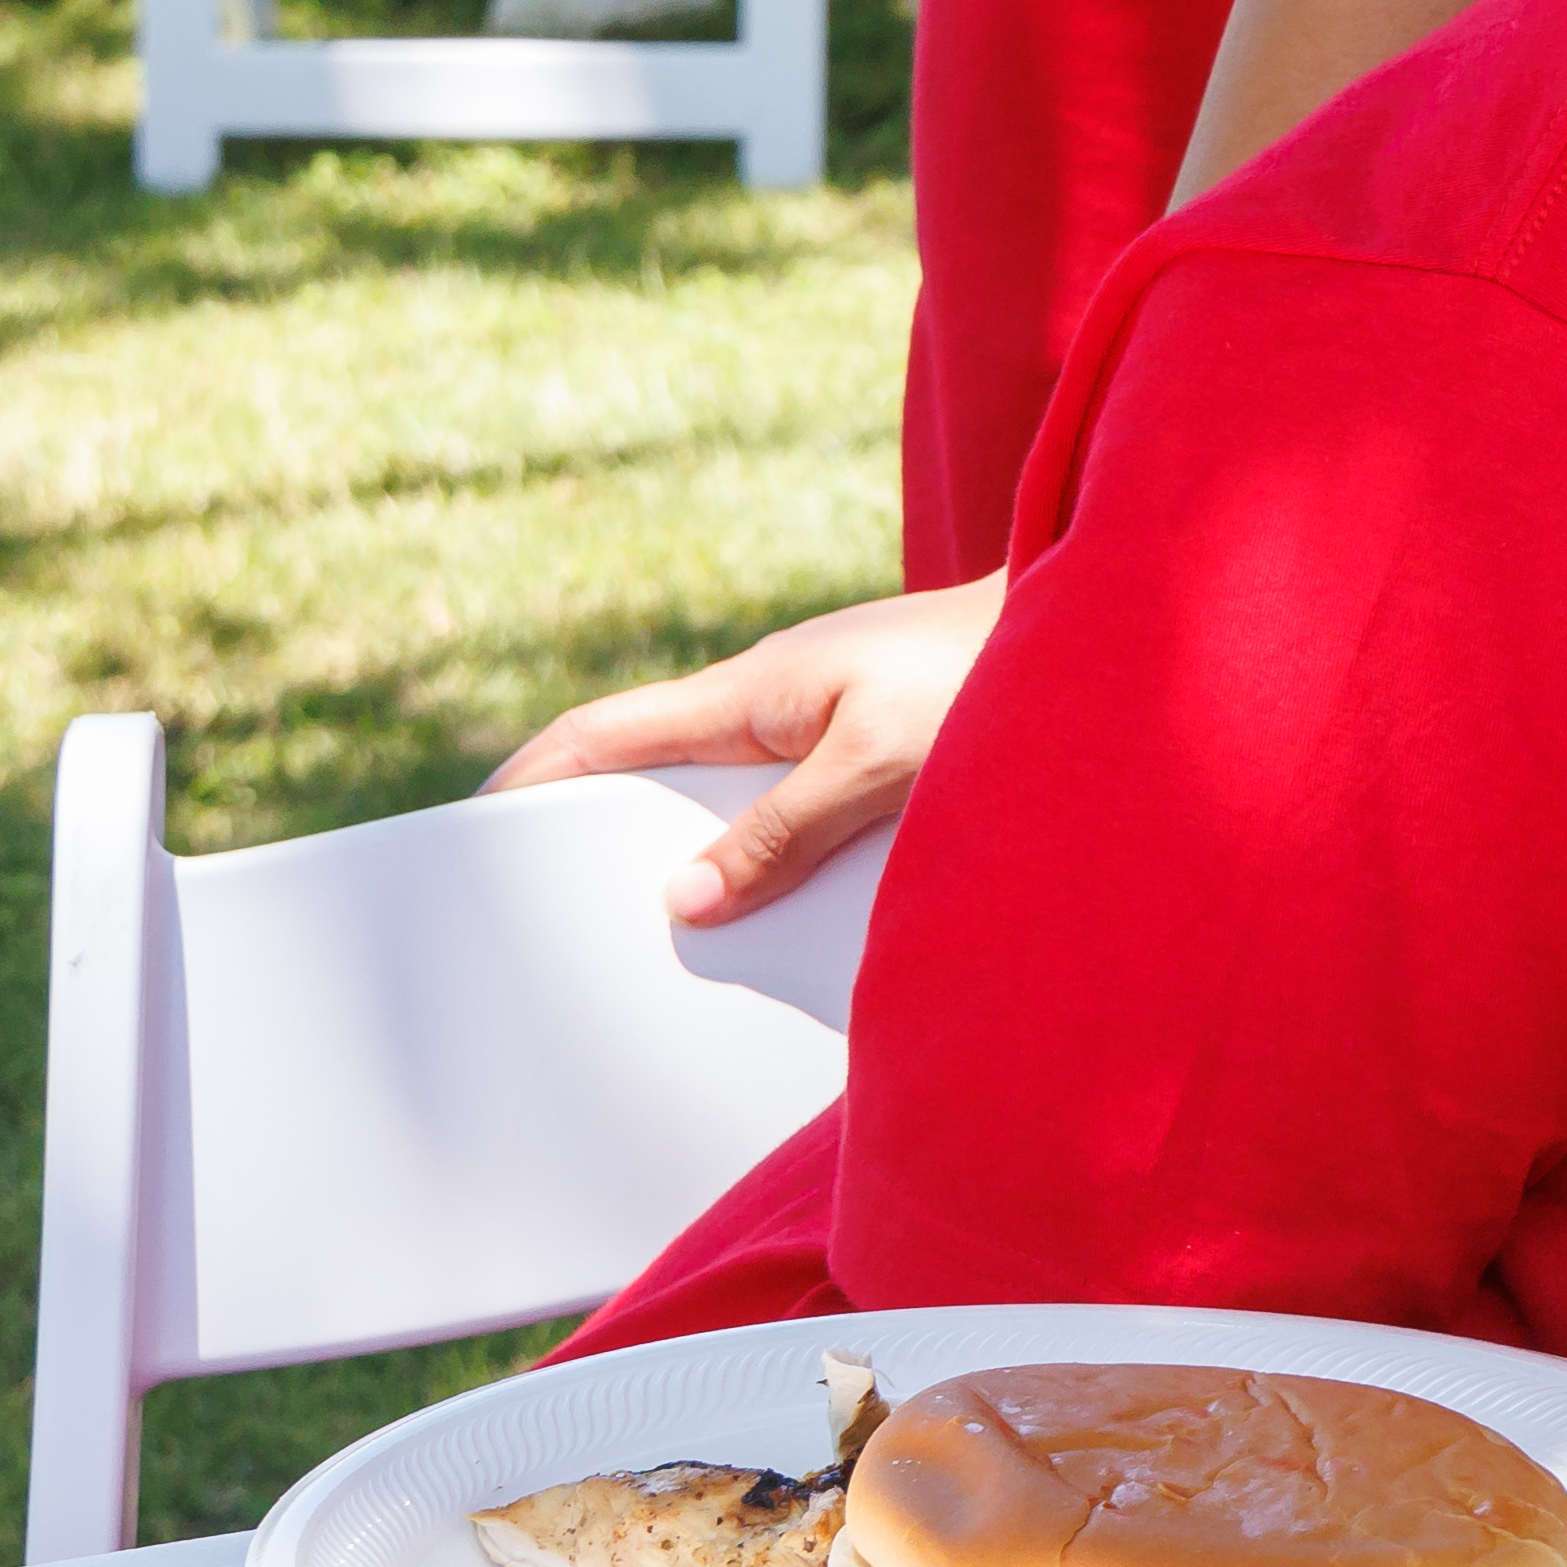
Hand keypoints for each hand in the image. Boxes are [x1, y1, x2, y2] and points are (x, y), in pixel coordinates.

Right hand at [483, 570, 1011, 920]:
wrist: (1102, 626)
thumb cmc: (999, 678)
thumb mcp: (882, 764)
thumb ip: (784, 832)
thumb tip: (681, 901)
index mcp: (751, 689)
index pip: (603, 733)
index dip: (527, 780)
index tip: (464, 836)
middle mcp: (772, 699)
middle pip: (652, 770)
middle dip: (593, 832)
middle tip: (540, 915)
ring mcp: (819, 718)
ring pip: (724, 794)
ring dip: (687, 852)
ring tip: (649, 940)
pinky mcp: (869, 740)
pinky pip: (787, 804)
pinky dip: (756, 851)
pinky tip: (763, 912)